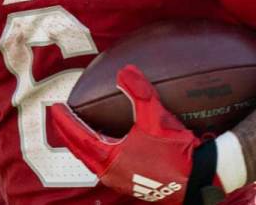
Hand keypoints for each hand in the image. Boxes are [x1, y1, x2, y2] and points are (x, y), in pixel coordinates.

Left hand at [52, 65, 199, 202]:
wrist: (200, 179)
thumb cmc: (176, 152)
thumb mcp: (156, 118)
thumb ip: (139, 92)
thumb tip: (124, 71)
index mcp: (110, 158)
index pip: (79, 137)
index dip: (65, 121)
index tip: (56, 108)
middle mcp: (111, 173)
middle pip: (82, 151)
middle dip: (71, 133)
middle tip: (63, 118)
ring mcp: (122, 181)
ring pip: (94, 162)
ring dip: (85, 145)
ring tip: (82, 130)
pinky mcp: (134, 185)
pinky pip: (107, 167)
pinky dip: (100, 153)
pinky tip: (110, 146)